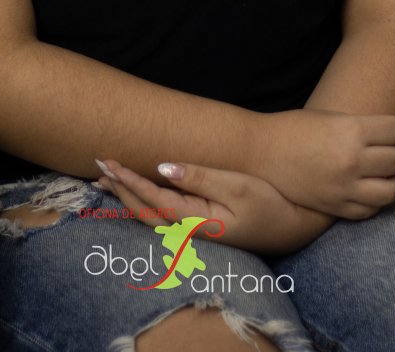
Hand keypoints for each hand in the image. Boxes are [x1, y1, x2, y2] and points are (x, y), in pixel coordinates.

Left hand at [97, 158, 333, 254]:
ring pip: (151, 217)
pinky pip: (163, 216)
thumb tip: (163, 167)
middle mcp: (191, 232)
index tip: (109, 162)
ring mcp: (195, 233)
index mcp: (197, 222)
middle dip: (120, 190)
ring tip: (106, 179)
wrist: (296, 227)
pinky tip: (137, 192)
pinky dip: (143, 202)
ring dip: (127, 198)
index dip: (129, 181)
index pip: (154, 200)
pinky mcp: (201, 227)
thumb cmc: (271, 202)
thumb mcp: (239, 185)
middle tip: (98, 165)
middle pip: (145, 212)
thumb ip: (201, 177)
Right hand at [254, 109, 394, 218]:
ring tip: (386, 173)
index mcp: (351, 130)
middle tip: (390, 150)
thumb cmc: (295, 128)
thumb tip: (394, 138)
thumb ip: (363, 128)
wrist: (261, 152)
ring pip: (393, 190)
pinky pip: (372, 209)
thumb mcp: (332, 118)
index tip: (393, 131)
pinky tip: (369, 189)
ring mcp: (345, 187)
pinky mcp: (335, 207)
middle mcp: (352, 160)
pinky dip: (377, 200)